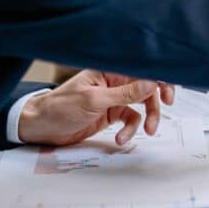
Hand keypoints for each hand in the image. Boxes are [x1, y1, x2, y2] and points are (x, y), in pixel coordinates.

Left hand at [18, 69, 175, 146]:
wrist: (40, 127)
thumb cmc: (59, 107)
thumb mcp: (94, 100)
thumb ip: (125, 93)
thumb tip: (151, 83)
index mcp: (110, 71)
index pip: (141, 69)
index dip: (159, 78)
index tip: (168, 92)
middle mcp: (114, 82)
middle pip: (146, 88)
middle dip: (155, 102)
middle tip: (161, 112)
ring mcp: (113, 98)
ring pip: (141, 105)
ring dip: (146, 119)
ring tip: (146, 131)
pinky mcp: (110, 114)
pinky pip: (129, 120)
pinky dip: (129, 130)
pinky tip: (121, 138)